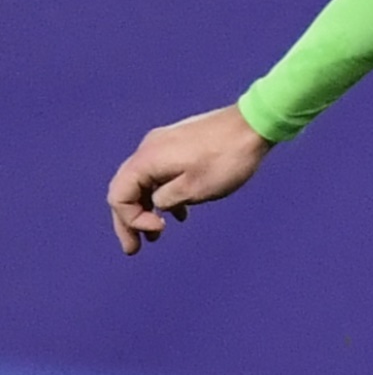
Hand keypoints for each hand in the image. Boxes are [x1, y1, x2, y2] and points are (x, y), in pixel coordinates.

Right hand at [108, 104, 270, 255]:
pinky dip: (164, 196)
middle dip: (129, 221)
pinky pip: (161, 175)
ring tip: (157, 235)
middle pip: (126, 190)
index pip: (119, 197)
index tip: (159, 231)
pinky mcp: (179, 146)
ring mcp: (163, 146)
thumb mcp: (195, 189)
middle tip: (134, 249)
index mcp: (146, 161)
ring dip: (147, 209)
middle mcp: (147, 150)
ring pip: (144, 183)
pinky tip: (180, 214)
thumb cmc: (227, 159)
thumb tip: (156, 205)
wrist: (253, 125)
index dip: (131, 220)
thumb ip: (166, 201)